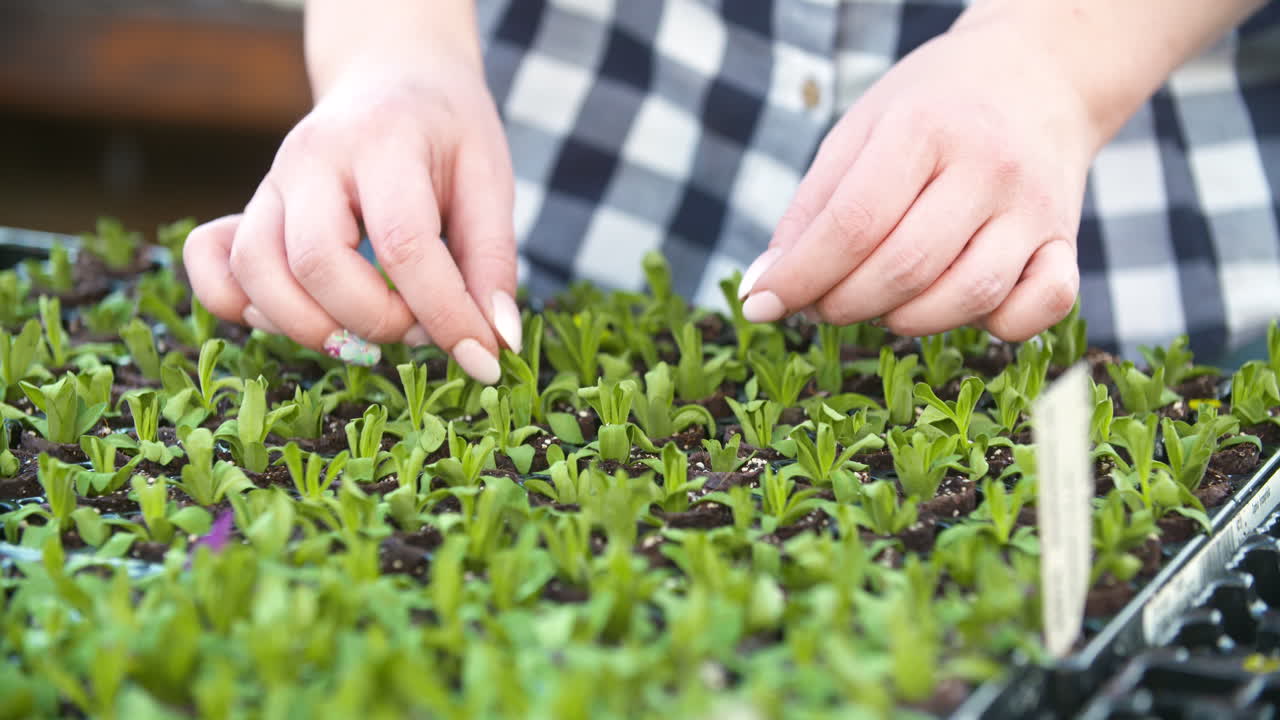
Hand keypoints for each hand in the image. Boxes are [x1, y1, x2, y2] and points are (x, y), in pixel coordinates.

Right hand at [184, 53, 518, 383]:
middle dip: (374, 321)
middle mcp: (312, 158)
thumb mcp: (490, 181)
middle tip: (418, 327)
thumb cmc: (447, 133)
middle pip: (316, 263)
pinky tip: (296, 318)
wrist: (394, 77)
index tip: (481, 356)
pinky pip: (214, 264)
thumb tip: (494, 344)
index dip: (444, 314)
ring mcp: (271, 181)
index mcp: (384, 141)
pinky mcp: (250, 208)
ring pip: (256, 272)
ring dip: (312, 327)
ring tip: (369, 331)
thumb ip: (492, 261)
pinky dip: (240, 306)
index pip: (403, 244)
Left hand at [738, 10, 1101, 341]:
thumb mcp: (859, 133)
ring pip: (968, 298)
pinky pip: (1042, 309)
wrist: (1040, 74)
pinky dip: (996, 325)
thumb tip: (765, 286)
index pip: (852, 224)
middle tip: (820, 303)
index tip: (759, 305)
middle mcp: (990, 167)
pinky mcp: (1067, 241)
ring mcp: (1036, 208)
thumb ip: (811, 209)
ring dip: (904, 320)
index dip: (799, 276)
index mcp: (926, 128)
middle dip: (843, 304)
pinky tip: (955, 302)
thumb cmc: (932, 108)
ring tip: (878, 300)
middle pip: (904, 269)